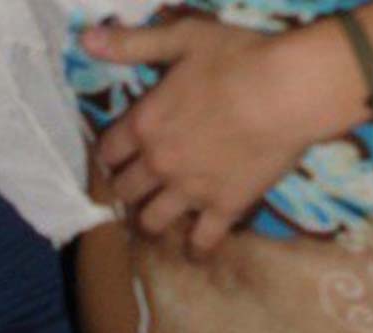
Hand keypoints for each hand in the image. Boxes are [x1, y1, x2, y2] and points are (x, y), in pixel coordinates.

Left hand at [83, 16, 361, 255]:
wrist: (285, 94)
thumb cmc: (237, 60)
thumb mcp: (182, 38)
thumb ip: (134, 43)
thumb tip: (86, 39)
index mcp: (145, 124)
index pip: (109, 151)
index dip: (108, 157)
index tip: (114, 160)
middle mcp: (159, 164)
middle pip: (126, 190)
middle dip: (126, 190)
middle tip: (135, 190)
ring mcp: (189, 192)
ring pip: (153, 221)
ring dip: (151, 222)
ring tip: (157, 221)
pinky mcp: (222, 209)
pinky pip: (202, 241)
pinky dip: (196, 250)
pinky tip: (194, 254)